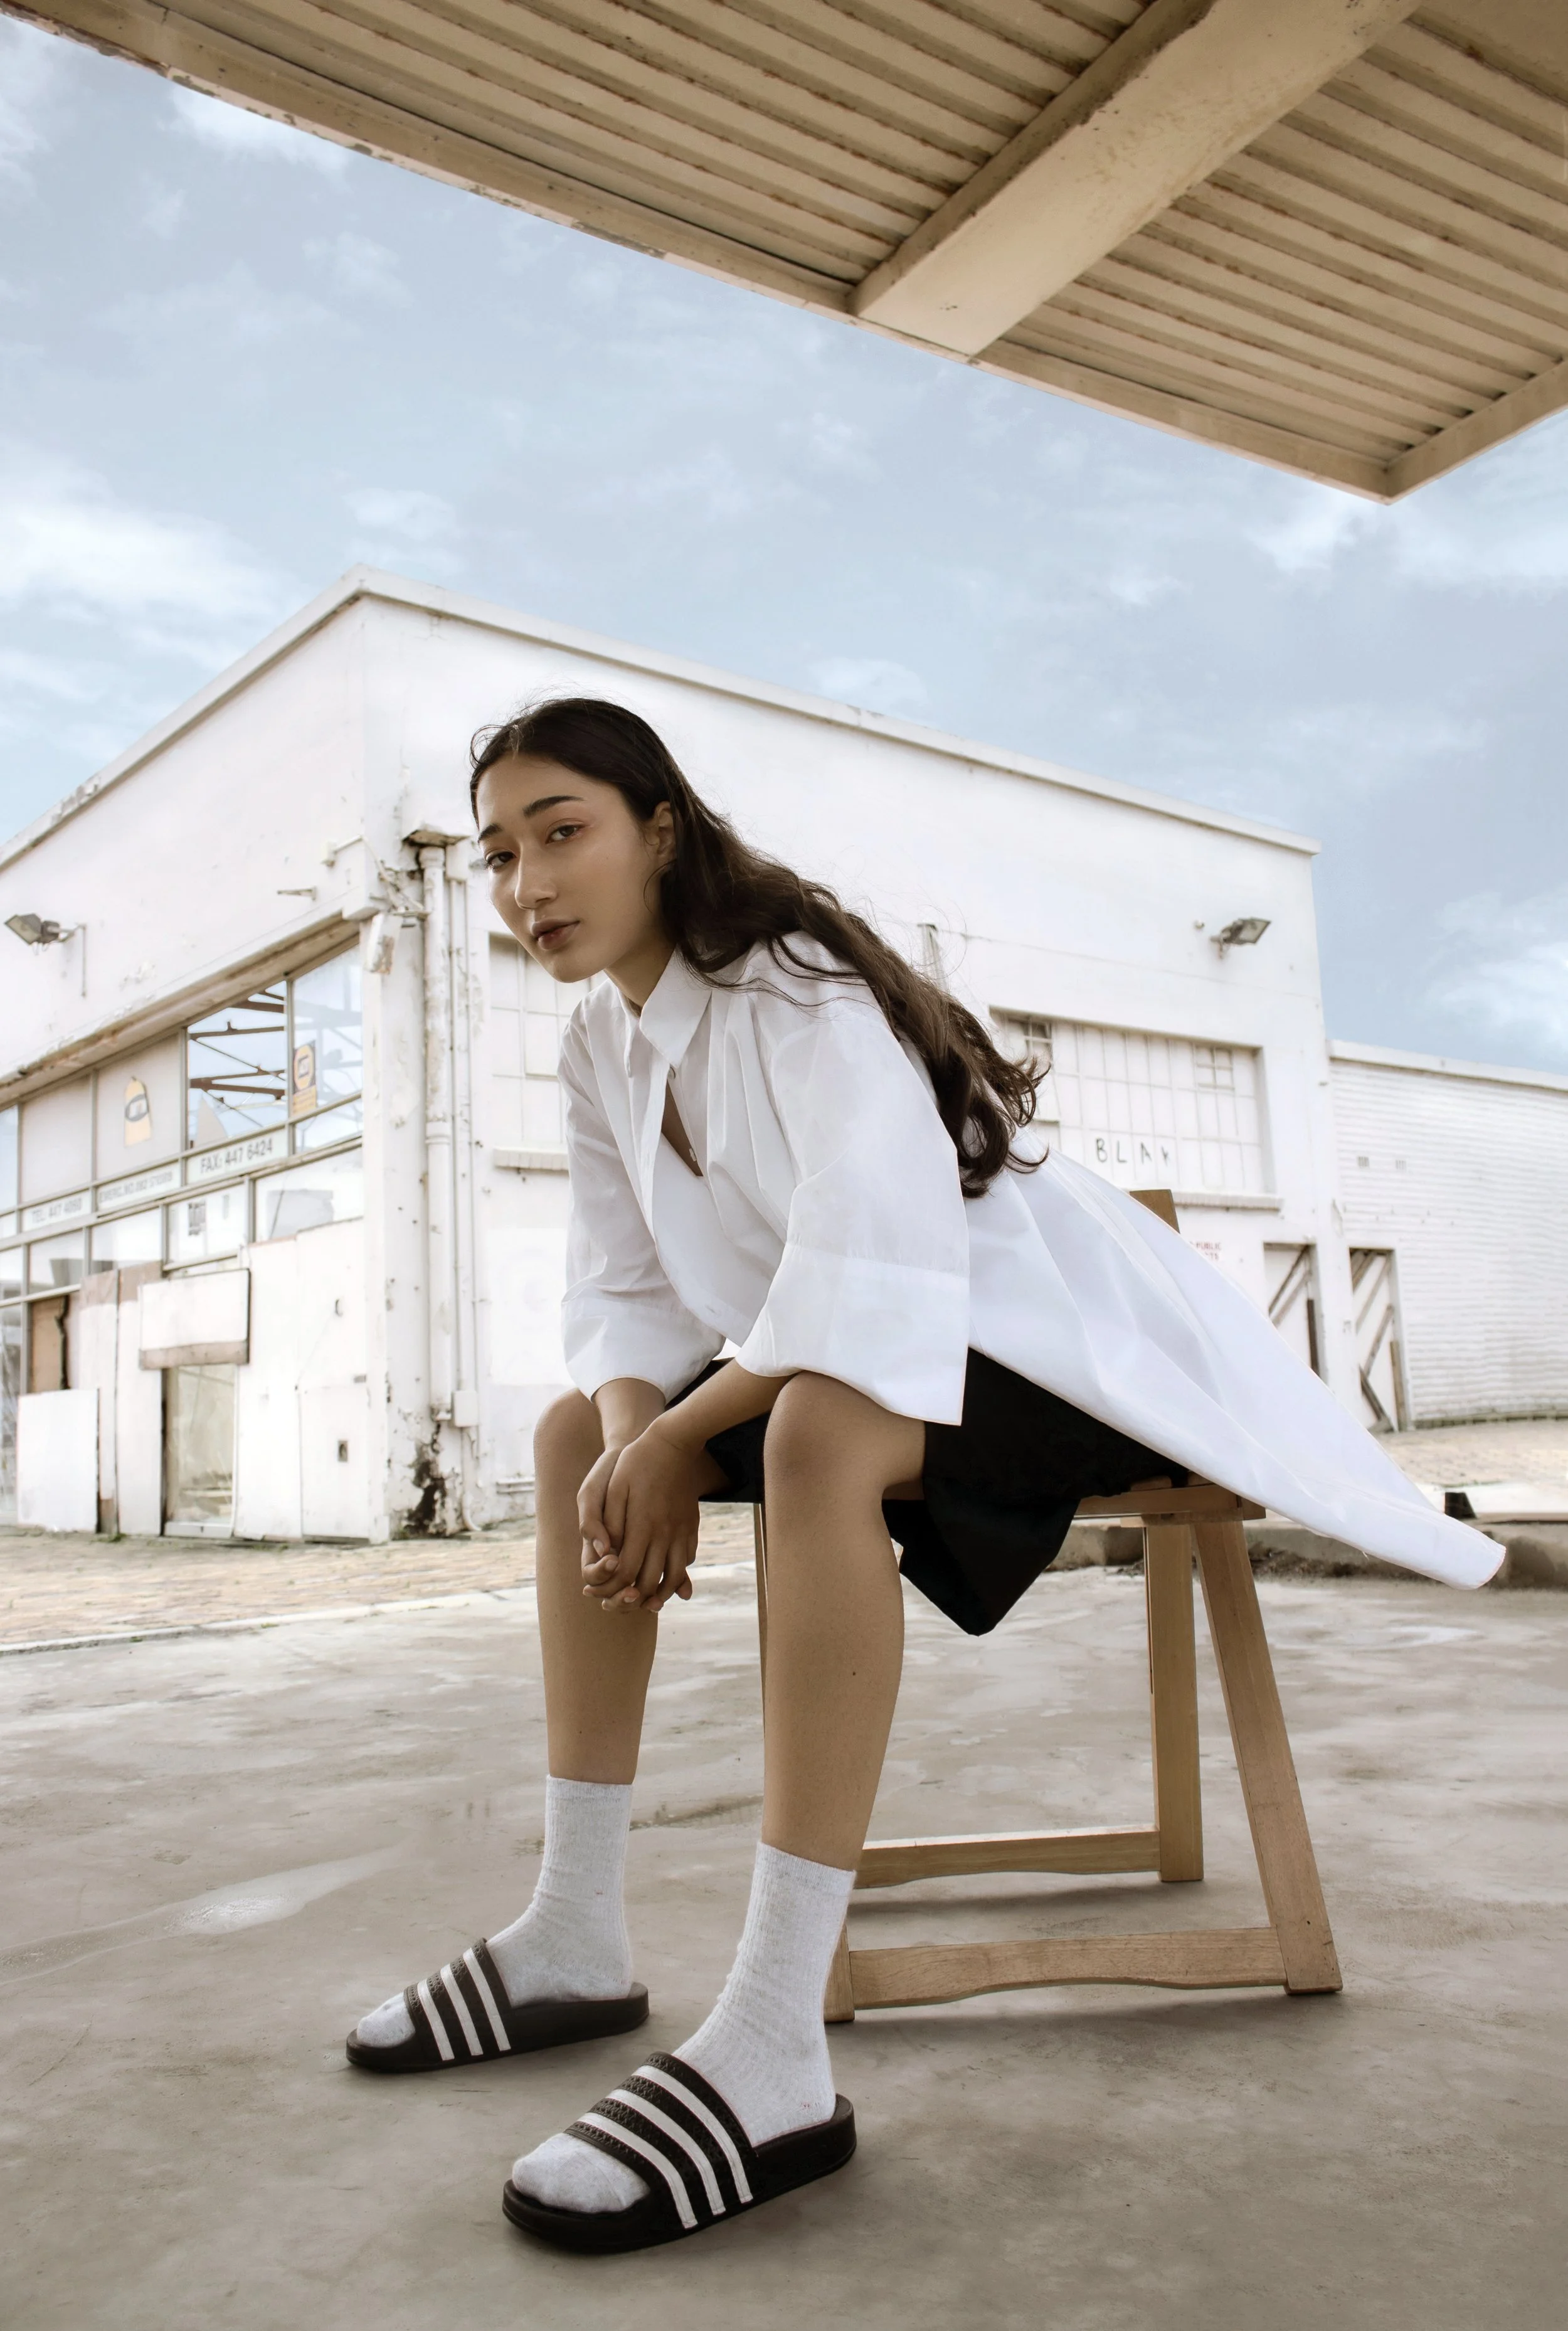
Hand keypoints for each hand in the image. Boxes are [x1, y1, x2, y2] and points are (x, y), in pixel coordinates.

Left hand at [578, 1418, 704, 1613]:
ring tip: (645, 1601)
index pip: (626, 1571)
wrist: (673, 1442)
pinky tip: (667, 1578)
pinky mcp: (691, 1525)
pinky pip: (687, 1559)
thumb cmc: (635, 1463)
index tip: (599, 1595)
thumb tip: (606, 1553)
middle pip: (650, 1581)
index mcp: (642, 1524)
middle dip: (633, 1599)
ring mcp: (682, 1530)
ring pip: (673, 1575)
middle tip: (618, 1604)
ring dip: (659, 1593)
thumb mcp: (613, 1488)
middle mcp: (665, 1532)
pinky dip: (677, 1574)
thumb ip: (607, 1522)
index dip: (611, 1588)